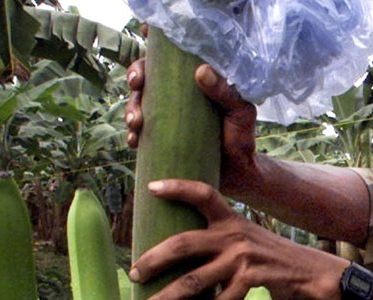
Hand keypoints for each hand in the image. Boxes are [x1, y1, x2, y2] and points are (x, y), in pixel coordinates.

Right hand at [125, 60, 259, 195]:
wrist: (238, 172)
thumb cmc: (241, 137)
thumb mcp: (240, 112)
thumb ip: (226, 92)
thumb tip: (201, 71)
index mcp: (193, 84)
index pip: (168, 61)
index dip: (151, 53)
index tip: (145, 53)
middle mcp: (176, 97)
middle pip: (146, 78)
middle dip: (135, 77)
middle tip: (137, 85)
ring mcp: (166, 118)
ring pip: (138, 105)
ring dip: (130, 109)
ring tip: (136, 122)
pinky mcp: (162, 141)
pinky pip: (140, 135)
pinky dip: (133, 136)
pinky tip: (134, 142)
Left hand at [129, 179, 344, 299]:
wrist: (311, 276)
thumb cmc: (273, 260)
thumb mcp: (249, 238)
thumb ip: (220, 240)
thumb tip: (179, 254)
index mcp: (231, 221)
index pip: (203, 194)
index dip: (177, 187)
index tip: (151, 189)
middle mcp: (233, 237)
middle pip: (183, 244)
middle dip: (153, 260)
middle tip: (132, 275)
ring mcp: (242, 262)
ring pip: (194, 282)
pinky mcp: (251, 286)